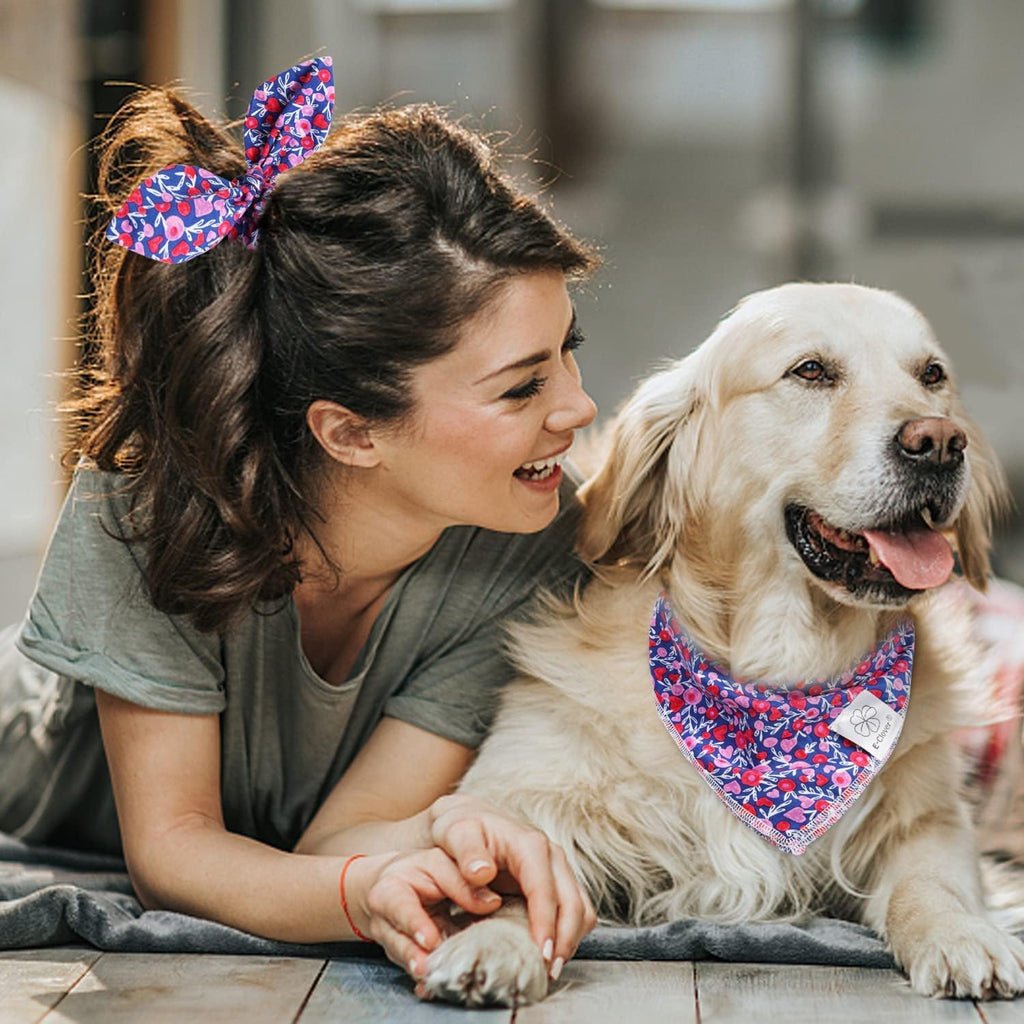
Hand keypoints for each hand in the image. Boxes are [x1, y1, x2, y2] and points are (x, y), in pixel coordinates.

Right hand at [345, 847, 503, 977]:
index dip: (414, 925)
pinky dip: (426, 978)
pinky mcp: (405, 957)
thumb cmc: (420, 870)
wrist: (396, 883)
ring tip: (434, 977)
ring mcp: (393, 942)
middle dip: (413, 956)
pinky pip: (414, 969)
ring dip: (420, 968)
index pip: (400, 908)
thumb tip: (491, 902)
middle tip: (428, 968)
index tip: (430, 940)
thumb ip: (461, 881)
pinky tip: (433, 987)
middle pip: (398, 941)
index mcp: (390, 891)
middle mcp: (385, 920)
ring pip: (405, 960)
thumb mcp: (440, 864)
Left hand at [428, 794, 596, 976]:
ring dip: (570, 941)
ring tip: (548, 969)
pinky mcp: (558, 884)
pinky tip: (548, 953)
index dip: (546, 924)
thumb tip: (482, 872)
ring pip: (581, 911)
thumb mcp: (456, 834)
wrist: (471, 820)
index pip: (545, 890)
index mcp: (530, 845)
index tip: (540, 955)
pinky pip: (576, 913)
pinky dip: (568, 935)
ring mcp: (558, 870)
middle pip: (573, 903)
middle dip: (564, 941)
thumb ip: (467, 852)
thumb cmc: (462, 828)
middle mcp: (552, 856)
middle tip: (546, 973)